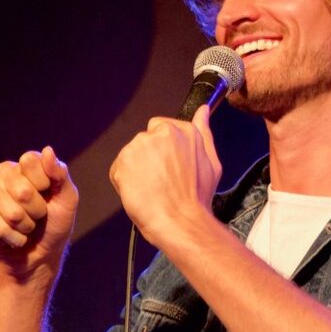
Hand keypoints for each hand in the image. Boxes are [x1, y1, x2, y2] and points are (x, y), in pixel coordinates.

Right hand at [0, 146, 78, 281]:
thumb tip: (48, 150)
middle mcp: (6, 172)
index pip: (29, 160)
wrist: (40, 253)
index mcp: (28, 164)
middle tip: (39, 215)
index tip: (48, 193)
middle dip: (37, 210)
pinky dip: (14, 236)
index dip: (43, 183)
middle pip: (22, 189)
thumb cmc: (56, 223)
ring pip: (11, 211)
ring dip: (26, 225)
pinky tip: (16, 236)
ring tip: (27, 226)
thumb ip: (60, 174)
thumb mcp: (67, 199)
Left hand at [109, 105, 220, 248]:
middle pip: (145, 140)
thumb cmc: (196, 198)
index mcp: (183, 130)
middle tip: (161, 180)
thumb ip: (204, 132)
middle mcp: (161, 133)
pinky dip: (125, 181)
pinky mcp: (123, 161)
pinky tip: (140, 192)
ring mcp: (140, 146)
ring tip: (152, 188)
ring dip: (137, 169)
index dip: (164, 150)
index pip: (161, 128)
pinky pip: (119, 169)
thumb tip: (203, 111)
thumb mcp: (211, 162)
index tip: (169, 166)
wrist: (180, 221)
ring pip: (132, 154)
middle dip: (149, 157)